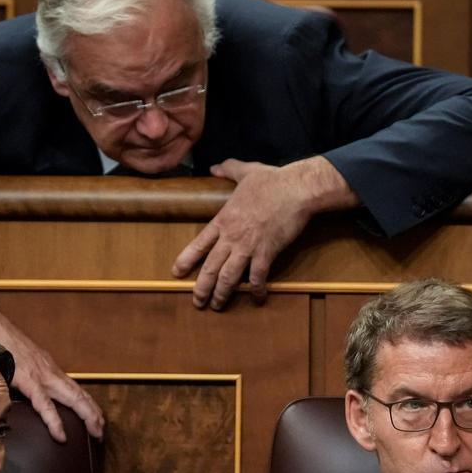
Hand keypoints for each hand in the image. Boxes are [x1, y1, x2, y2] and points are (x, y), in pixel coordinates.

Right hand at [0, 285, 103, 441]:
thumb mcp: (16, 363)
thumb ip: (23, 377)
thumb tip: (23, 392)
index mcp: (47, 367)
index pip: (74, 388)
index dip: (87, 404)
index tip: (96, 419)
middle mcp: (50, 370)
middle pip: (80, 395)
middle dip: (94, 414)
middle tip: (102, 433)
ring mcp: (41, 374)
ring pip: (72, 398)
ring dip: (87, 416)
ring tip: (96, 433)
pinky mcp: (28, 379)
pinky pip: (44, 404)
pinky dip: (55, 421)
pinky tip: (62, 436)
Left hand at [172, 157, 355, 308]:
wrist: (295, 189)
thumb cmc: (272, 180)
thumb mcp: (246, 171)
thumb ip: (228, 170)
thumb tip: (216, 166)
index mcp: (223, 220)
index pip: (198, 244)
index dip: (186, 260)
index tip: (176, 273)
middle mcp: (231, 236)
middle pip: (210, 267)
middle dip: (202, 288)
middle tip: (197, 302)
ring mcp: (248, 246)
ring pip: (229, 277)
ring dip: (222, 294)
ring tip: (217, 306)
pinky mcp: (267, 252)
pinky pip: (258, 276)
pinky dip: (256, 290)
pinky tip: (257, 298)